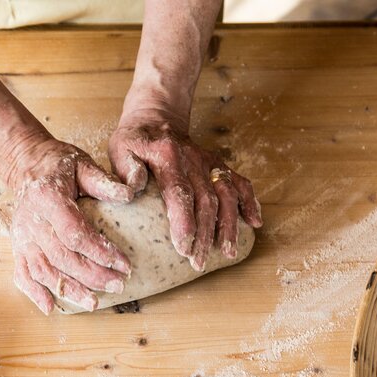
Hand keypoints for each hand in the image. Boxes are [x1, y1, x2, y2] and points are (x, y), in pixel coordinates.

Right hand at [9, 138, 133, 314]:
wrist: (28, 164)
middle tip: (118, 285)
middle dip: (92, 276)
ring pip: (44, 271)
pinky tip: (51, 307)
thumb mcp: (83, 164)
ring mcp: (21, 237)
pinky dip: (34, 293)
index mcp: (48, 199)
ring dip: (69, 290)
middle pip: (62, 257)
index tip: (124, 264)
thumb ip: (104, 181)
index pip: (75, 234)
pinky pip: (23, 274)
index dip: (100, 252)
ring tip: (94, 303)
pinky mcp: (17, 247)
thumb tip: (129, 194)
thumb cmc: (60, 165)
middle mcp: (30, 221)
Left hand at [108, 110, 262, 270]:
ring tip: (228, 251)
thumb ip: (126, 167)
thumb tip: (132, 189)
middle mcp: (193, 160)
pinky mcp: (218, 165)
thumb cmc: (136, 139)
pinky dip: (249, 202)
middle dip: (206, 234)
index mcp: (168, 157)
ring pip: (226, 195)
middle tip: (199, 261)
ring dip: (229, 225)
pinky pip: (240, 182)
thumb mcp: (121, 147)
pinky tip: (254, 222)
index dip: (184, 221)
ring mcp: (209, 163)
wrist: (157, 115)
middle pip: (206, 200)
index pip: (179, 192)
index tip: (183, 247)